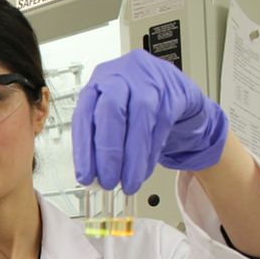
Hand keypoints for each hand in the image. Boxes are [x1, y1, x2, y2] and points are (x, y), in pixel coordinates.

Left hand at [72, 49, 228, 193]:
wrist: (175, 91)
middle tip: (108, 181)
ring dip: (133, 158)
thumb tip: (92, 176)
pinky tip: (144, 170)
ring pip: (140, 119)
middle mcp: (122, 76)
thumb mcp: (111, 117)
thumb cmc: (136, 106)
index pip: (84, 115)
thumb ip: (99, 142)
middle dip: (108, 152)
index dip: (84, 149)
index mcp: (98, 83)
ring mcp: (151, 80)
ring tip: (128, 183)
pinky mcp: (175, 92)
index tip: (85, 177)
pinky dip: (150, 153)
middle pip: (111, 110)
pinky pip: (162, 126)